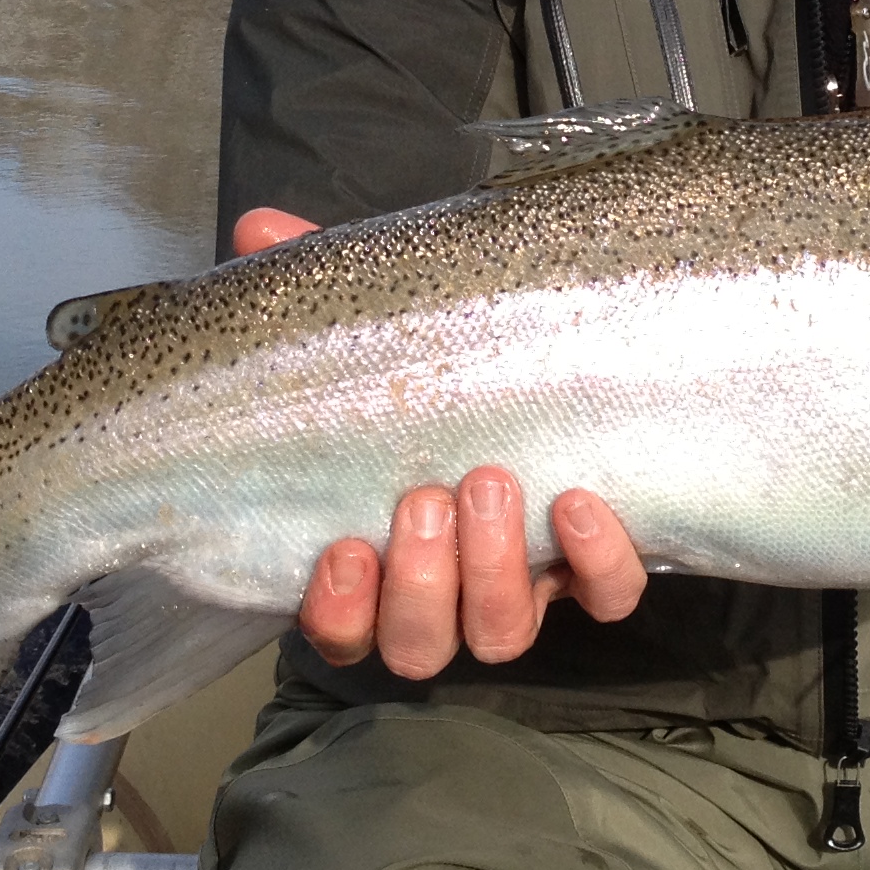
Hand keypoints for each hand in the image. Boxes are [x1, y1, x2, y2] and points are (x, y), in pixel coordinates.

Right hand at [228, 211, 649, 677]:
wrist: (557, 377)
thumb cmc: (441, 373)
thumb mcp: (380, 328)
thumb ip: (324, 290)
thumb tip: (261, 228)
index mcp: (376, 562)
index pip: (340, 627)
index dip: (339, 609)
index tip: (344, 548)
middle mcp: (446, 595)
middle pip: (421, 642)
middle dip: (420, 579)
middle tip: (426, 495)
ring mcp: (524, 587)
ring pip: (501, 632)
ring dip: (493, 568)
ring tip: (492, 480)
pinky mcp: (597, 572)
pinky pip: (608, 597)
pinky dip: (597, 563)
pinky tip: (581, 503)